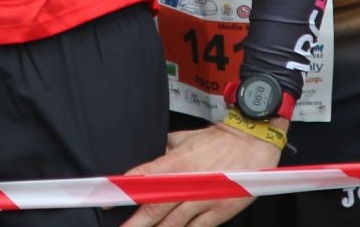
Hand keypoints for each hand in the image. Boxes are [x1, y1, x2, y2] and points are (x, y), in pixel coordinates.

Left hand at [119, 123, 277, 226]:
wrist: (252, 142)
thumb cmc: (218, 140)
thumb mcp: (184, 140)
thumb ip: (165, 152)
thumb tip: (149, 161)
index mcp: (176, 162)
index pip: (144, 178)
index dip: (125, 191)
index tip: (108, 200)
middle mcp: (187, 183)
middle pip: (155, 207)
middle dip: (135, 221)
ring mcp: (203, 199)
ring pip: (173, 223)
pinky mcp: (218, 211)